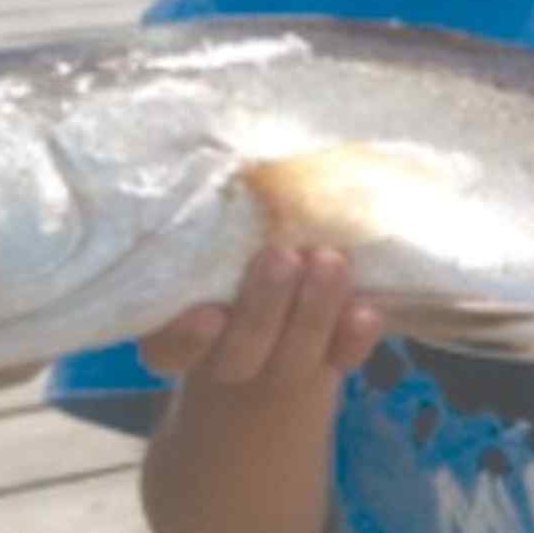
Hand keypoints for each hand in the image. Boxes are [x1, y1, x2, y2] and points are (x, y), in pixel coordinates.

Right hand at [139, 246, 382, 388]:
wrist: (275, 333)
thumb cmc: (231, 263)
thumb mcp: (213, 246)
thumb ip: (219, 226)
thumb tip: (242, 167)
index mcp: (180, 330)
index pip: (168, 348)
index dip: (185, 338)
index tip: (208, 315)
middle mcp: (226, 356)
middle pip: (238, 353)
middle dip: (263, 306)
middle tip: (280, 257)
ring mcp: (280, 365)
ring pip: (293, 356)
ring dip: (314, 310)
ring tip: (330, 261)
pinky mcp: (327, 363)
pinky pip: (341, 361)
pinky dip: (353, 338)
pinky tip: (366, 313)